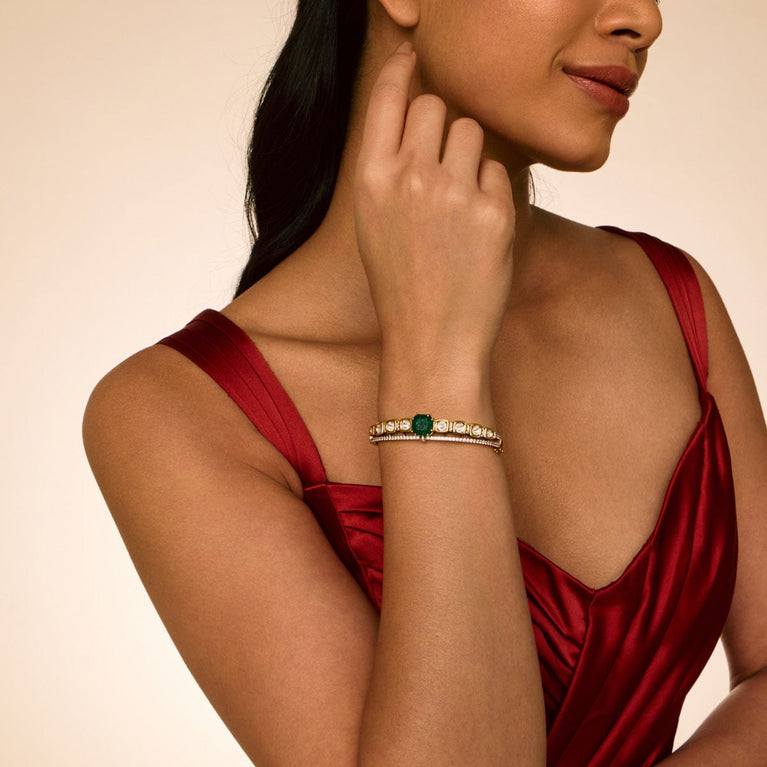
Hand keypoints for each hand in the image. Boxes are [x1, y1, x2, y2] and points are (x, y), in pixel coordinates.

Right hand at [353, 42, 515, 371]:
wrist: (431, 339)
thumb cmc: (400, 283)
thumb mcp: (375, 222)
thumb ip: (389, 166)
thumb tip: (420, 113)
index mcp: (371, 180)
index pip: (389, 97)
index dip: (402, 70)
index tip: (414, 55)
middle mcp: (409, 178)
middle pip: (435, 105)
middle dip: (440, 125)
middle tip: (440, 166)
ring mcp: (453, 193)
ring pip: (471, 131)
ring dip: (469, 156)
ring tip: (457, 206)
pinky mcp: (494, 211)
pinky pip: (499, 171)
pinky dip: (492, 192)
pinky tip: (477, 230)